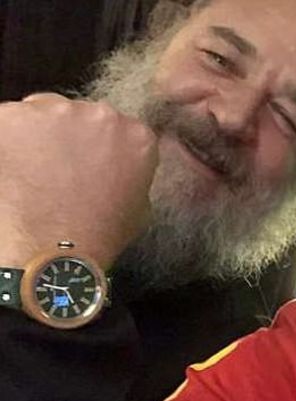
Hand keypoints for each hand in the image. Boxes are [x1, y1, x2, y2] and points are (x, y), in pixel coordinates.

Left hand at [0, 93, 157, 268]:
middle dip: (67, 137)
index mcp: (137, 136)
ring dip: (35, 137)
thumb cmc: (101, 235)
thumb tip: (117, 171)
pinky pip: (6, 123)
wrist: (56, 249)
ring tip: (30, 174)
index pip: (117, 128)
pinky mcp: (11, 117)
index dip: (98, 146)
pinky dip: (5, 143)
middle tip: (57, 171)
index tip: (87, 165)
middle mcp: (100, 115)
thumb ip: (131, 174)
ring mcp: (53, 112)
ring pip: (39, 114)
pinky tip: (11, 172)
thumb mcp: (139, 206)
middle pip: (77, 114)